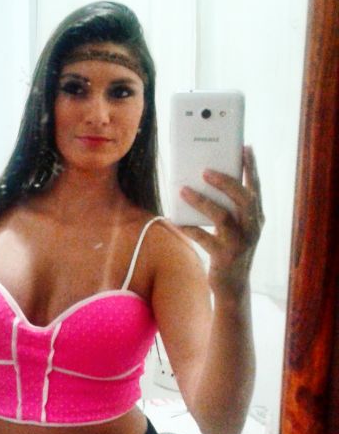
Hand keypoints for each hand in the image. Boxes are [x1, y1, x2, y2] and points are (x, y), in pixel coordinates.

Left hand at [178, 146, 263, 295]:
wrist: (233, 285)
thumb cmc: (230, 249)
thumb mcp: (235, 228)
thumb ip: (228, 208)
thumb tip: (202, 183)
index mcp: (256, 217)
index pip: (255, 188)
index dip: (252, 168)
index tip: (245, 148)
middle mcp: (252, 228)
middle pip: (243, 199)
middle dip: (225, 182)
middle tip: (205, 170)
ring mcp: (240, 243)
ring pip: (222, 217)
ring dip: (202, 202)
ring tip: (184, 190)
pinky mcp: (224, 257)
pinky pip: (203, 238)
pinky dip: (188, 227)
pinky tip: (175, 219)